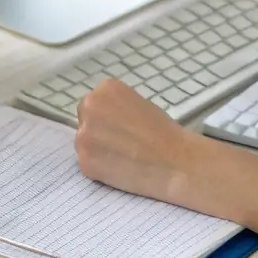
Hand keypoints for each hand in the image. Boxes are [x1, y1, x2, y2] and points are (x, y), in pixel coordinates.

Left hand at [75, 79, 192, 202]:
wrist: (174, 160)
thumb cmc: (163, 131)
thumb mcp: (137, 104)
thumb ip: (115, 106)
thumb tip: (103, 118)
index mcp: (105, 89)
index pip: (93, 103)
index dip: (106, 118)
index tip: (121, 127)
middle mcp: (90, 107)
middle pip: (84, 121)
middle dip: (98, 132)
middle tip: (120, 143)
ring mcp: (84, 135)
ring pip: (84, 143)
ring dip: (97, 151)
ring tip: (123, 156)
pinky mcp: (84, 162)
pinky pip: (87, 164)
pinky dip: (99, 168)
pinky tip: (119, 168)